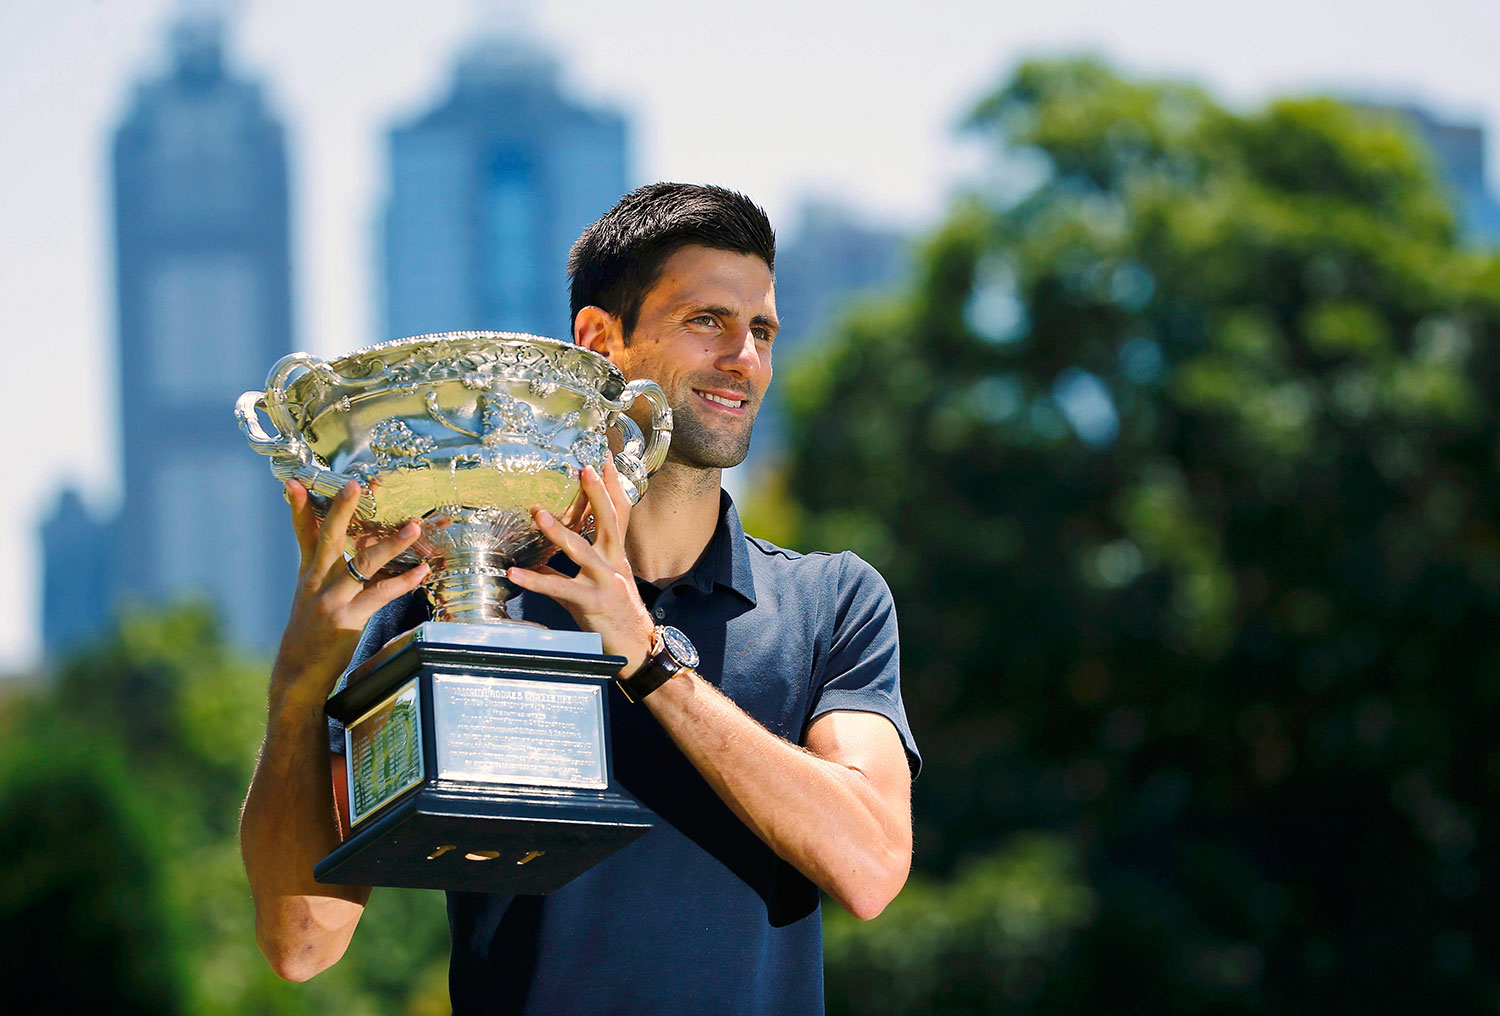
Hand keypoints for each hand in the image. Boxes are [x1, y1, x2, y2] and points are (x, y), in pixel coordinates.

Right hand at [272, 479, 429, 706]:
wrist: (299, 672)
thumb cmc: (311, 632)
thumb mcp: (311, 595)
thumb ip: (329, 570)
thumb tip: (357, 549)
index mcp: (308, 572)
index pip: (302, 533)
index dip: (298, 507)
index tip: (295, 482)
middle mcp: (316, 581)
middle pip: (328, 538)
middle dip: (341, 510)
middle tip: (354, 485)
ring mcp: (331, 600)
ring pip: (363, 564)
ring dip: (391, 545)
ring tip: (414, 528)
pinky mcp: (348, 619)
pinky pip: (380, 595)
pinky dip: (404, 583)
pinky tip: (422, 572)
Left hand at [505, 459, 654, 675]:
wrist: (637, 649)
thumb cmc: (612, 615)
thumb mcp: (592, 586)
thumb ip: (565, 570)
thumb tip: (536, 559)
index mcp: (615, 554)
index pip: (617, 513)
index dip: (610, 487)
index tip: (601, 461)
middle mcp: (613, 562)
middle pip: (608, 520)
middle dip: (596, 493)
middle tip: (583, 468)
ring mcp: (605, 581)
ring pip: (581, 549)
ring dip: (558, 530)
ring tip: (537, 513)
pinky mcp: (592, 602)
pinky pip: (559, 587)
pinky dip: (535, 580)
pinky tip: (515, 572)